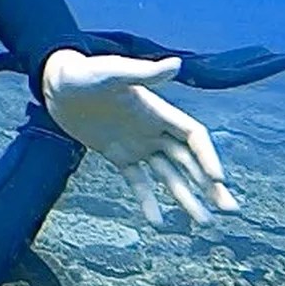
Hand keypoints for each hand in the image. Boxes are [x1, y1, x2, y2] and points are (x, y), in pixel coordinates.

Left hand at [42, 48, 239, 226]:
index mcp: (157, 111)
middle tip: (229, 210)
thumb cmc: (84, 72)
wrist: (55, 83)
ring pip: (168, 175)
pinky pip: (138, 181)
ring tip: (203, 222)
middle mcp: (152, 129)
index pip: (193, 137)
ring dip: (186, 197)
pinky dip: (148, 200)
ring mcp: (136, 143)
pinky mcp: (117, 154)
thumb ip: (144, 74)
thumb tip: (176, 64)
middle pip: (189, 160)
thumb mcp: (112, 73)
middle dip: (210, 185)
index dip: (208, 157)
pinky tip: (157, 222)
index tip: (217, 181)